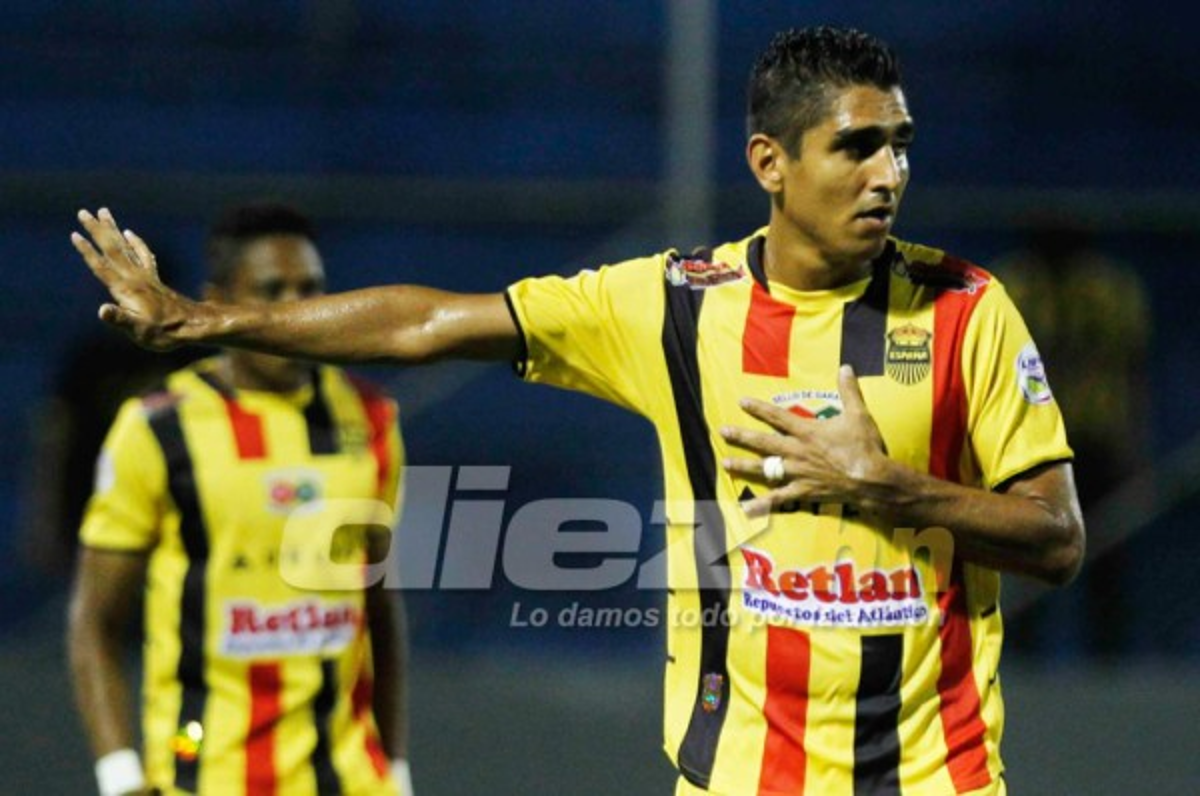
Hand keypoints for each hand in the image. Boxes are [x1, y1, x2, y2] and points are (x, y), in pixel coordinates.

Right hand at [72, 207, 196, 349]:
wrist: (193, 327)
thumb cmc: (164, 333)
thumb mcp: (139, 330)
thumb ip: (120, 319)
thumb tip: (102, 310)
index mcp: (126, 289)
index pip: (102, 267)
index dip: (88, 252)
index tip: (75, 234)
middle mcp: (135, 278)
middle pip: (112, 249)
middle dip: (97, 230)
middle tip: (83, 211)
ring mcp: (146, 277)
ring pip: (126, 247)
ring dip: (113, 230)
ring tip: (104, 212)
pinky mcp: (154, 279)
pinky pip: (142, 254)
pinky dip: (135, 242)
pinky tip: (130, 234)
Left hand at [720, 365, 889, 515]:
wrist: (872, 479)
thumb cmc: (865, 447)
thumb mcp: (858, 414)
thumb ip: (849, 390)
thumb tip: (846, 367)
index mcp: (807, 432)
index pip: (777, 417)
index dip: (758, 409)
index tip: (741, 402)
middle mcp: (797, 452)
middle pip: (763, 442)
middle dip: (741, 436)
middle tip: (723, 431)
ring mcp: (797, 473)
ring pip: (765, 469)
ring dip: (744, 465)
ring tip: (725, 463)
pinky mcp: (803, 492)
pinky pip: (778, 499)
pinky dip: (762, 505)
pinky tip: (745, 509)